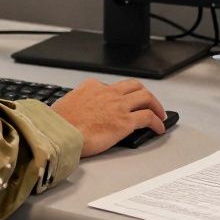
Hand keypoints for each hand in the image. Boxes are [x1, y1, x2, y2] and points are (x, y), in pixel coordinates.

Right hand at [51, 78, 167, 156]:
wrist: (59, 133)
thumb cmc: (58, 124)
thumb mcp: (64, 103)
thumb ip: (77, 103)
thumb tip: (78, 110)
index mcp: (91, 86)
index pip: (112, 86)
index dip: (121, 95)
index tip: (124, 103)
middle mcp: (107, 92)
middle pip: (134, 85)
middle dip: (145, 93)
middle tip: (150, 103)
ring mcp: (118, 106)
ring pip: (146, 97)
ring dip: (156, 105)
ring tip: (160, 114)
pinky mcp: (125, 122)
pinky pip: (148, 117)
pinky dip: (157, 122)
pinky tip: (159, 129)